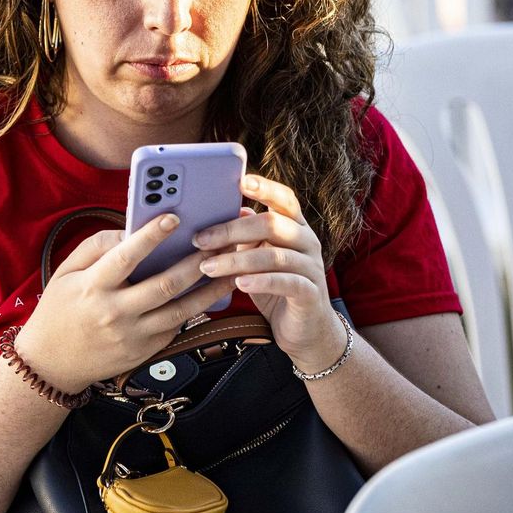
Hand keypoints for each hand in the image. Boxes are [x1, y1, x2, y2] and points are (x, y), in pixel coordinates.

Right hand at [15, 214, 238, 393]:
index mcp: (92, 287)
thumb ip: (96, 247)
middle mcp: (114, 313)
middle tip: (218, 244)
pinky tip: (209, 295)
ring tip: (230, 272)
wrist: (52, 363)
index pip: (125, 257)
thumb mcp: (66, 272)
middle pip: (163, 285)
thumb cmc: (59, 310)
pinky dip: (193, 310)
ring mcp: (132, 336)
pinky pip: (175, 327)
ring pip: (180, 310)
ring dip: (209, 290)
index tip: (173, 217)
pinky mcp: (144, 352)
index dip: (150, 236)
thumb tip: (130, 230)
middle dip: (194, 262)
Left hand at [192, 173, 347, 374]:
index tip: (240, 182)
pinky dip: (260, 282)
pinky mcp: (311, 293)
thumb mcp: (258, 259)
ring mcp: (312, 267)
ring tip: (208, 266)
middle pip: (271, 224)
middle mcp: (307, 241)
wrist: (305, 330)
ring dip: (237, 260)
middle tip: (200, 239)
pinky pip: (286, 282)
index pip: (284, 199)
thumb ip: (246, 237)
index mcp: (295, 227)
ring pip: (273, 255)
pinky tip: (239, 284)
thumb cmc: (276, 289)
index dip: (265, 188)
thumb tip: (223, 212)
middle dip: (231, 230)